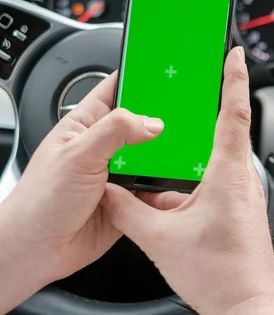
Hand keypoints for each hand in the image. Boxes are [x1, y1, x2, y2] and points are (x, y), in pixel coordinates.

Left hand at [0, 72, 163, 312]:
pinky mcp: (130, 198)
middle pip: (143, 123)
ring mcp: (118, 173)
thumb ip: (116, 131)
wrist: (37, 251)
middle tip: (186, 115)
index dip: (140, 77)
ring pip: (154, 156)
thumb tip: (151, 122)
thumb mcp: (77, 155)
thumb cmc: (40, 201)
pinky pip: (156, 187)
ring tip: (186, 149)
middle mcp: (105, 147)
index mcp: (86, 125)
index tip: (166, 72)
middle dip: (164, 119)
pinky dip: (168, 186)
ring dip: (167, 156)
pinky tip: (177, 181)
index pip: (117, 89)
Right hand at [102, 47, 273, 314]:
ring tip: (179, 136)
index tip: (236, 54)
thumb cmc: (221, 276)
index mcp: (228, 176)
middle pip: (228, 130)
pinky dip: (198, 172)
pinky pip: (218, 179)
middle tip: (198, 84)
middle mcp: (241, 180)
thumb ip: (130, 211)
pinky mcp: (240, 209)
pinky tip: (176, 185)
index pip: (235, 113)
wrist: (246, 306)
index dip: (235, 79)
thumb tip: (112, 193)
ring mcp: (244, 195)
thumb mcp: (160, 240)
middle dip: (212, 106)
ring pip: (220, 157)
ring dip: (201, 145)